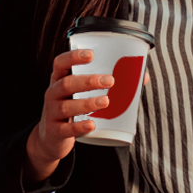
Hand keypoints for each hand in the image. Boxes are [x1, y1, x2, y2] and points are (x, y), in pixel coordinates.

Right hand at [25, 49, 114, 182]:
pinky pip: (67, 129)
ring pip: (67, 106)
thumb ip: (107, 84)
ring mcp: (52, 113)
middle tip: (110, 80)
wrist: (50, 138)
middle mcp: (53, 94)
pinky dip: (80, 127)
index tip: (91, 54)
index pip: (60, 63)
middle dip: (88, 81)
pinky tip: (93, 124)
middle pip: (66, 83)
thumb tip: (142, 76)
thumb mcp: (80, 94)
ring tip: (106, 101)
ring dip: (87, 103)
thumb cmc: (72, 109)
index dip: (73, 57)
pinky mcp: (55, 132)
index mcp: (59, 80)